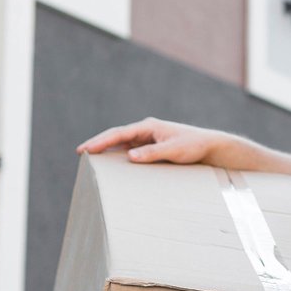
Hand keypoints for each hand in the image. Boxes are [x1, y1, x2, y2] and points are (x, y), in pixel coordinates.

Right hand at [76, 118, 235, 166]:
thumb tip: (130, 156)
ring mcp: (148, 138)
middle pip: (116, 136)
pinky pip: (131, 150)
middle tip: (80, 152)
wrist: (209, 146)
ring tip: (90, 158)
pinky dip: (119, 155)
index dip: (101, 141)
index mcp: (148, 127)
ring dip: (108, 150)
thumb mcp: (173, 151)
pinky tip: (111, 164)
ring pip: (122, 143)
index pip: (119, 133)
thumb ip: (152, 153)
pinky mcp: (152, 147)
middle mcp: (146, 130)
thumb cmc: (193, 146)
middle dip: (99, 144)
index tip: (86, 148)